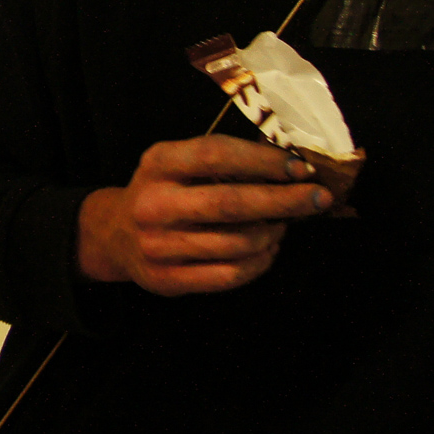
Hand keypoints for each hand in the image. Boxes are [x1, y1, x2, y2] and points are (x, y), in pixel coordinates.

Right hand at [77, 135, 331, 295]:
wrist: (115, 235)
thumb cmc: (164, 192)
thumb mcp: (177, 164)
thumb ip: (222, 162)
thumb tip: (291, 169)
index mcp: (157, 164)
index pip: (215, 154)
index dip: (263, 160)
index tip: (301, 168)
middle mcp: (152, 204)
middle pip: (231, 203)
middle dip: (285, 201)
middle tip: (318, 198)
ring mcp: (156, 245)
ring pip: (237, 243)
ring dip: (273, 234)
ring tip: (282, 225)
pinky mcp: (166, 279)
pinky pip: (230, 275)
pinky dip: (260, 263)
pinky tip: (268, 250)